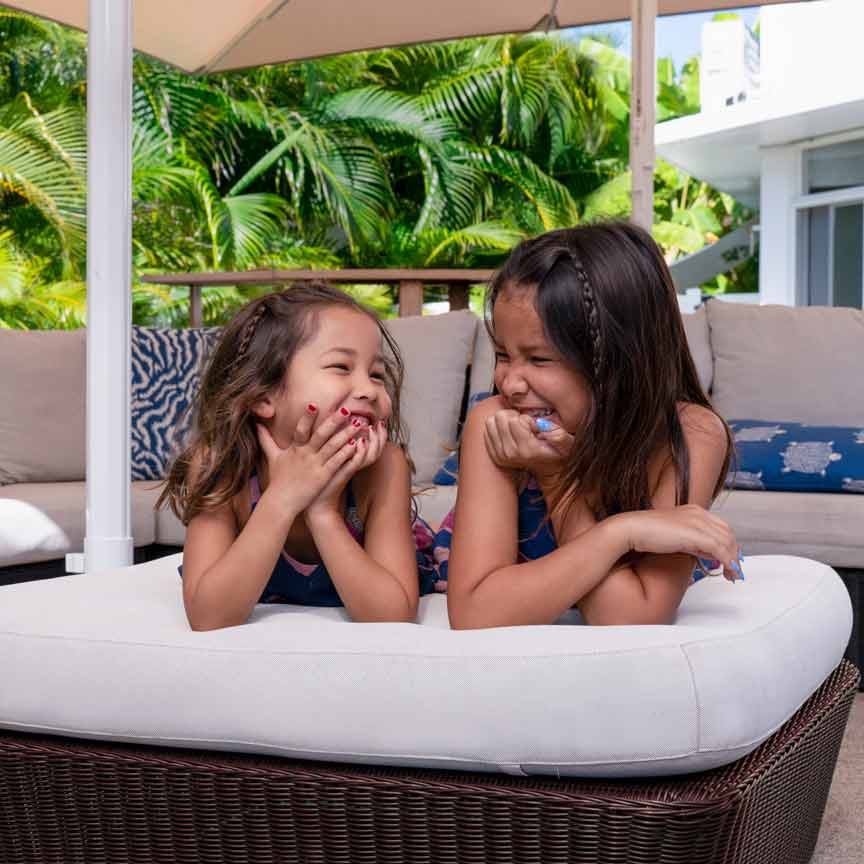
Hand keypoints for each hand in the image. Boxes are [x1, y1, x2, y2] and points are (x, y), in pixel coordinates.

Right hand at [255, 406, 357, 515]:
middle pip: (321, 434)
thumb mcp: (272, 458)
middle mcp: (305, 455)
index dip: (307, 418)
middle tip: (346, 409)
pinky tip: (357, 444)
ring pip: (333, 446)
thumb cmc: (278, 480)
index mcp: (295, 449)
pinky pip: (337, 462)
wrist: (281, 502)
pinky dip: (347, 452)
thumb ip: (266, 440)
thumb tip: (257, 425)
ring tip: (358, 423)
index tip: (314, 405)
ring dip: (346, 433)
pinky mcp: (323, 476)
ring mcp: (315, 465)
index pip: (301, 429)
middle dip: (334, 420)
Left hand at [306, 418, 389, 519]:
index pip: (375, 446)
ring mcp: (349, 469)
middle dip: (380, 437)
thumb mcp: (330, 458)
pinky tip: (359, 442)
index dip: (379, 435)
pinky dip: (359, 454)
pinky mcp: (341, 474)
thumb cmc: (320, 480)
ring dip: (373, 442)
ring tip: (370, 429)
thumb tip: (338, 425)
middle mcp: (355, 465)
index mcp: (354, 460)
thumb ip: (336, 443)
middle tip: (379, 424)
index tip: (379, 422)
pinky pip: (355, 464)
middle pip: (376, 450)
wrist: (315, 501)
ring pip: (370, 456)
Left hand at [483, 409, 574, 476]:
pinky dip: (497, 429)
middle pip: (499, 418)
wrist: (548, 469)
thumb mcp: (567, 443)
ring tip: (517, 429)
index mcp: (526, 449)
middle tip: (524, 426)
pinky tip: (510, 435)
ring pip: (490, 422)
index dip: (525, 418)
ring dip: (503, 422)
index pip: (513, 420)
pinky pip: (487, 431)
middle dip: (512, 417)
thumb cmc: (557, 453)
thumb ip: (559, 435)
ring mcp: (500, 456)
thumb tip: (541, 425)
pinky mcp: (494, 455)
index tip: (533, 427)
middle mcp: (510, 454)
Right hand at [616, 505, 743, 581]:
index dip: (729, 545)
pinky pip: (721, 550)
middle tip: (733, 571)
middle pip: (728, 534)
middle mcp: (699, 514)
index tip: (729, 560)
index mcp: (694, 511)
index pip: (721, 527)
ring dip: (733, 561)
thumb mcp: (676, 536)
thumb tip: (706, 554)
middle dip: (734, 554)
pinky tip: (728, 572)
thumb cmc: (646, 534)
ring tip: (732, 575)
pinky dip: (728, 562)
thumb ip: (692, 541)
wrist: (632, 529)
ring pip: (728, 542)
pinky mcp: (696, 534)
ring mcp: (698, 522)